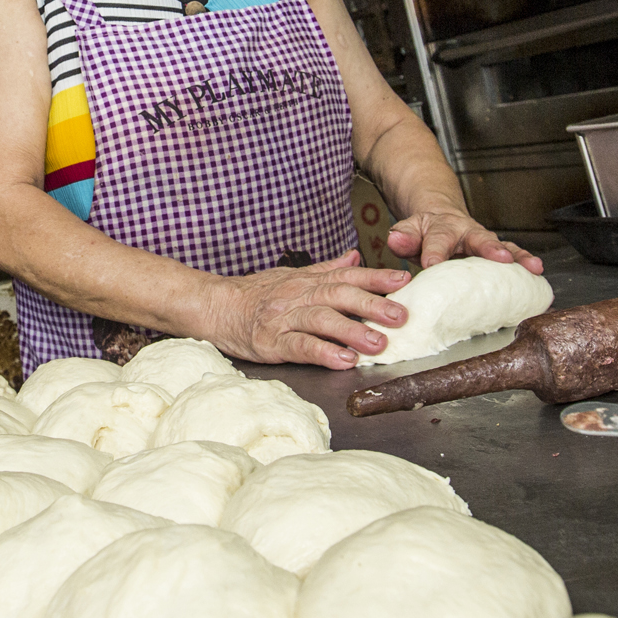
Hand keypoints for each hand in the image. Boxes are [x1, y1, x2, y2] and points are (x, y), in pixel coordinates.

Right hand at [207, 250, 412, 368]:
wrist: (212, 306)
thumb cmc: (255, 294)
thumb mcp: (291, 275)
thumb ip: (326, 269)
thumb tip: (356, 257)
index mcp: (307, 281)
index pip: (347, 276)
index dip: (376, 278)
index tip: (405, 281)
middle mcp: (298, 295)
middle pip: (339, 295)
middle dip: (372, 304)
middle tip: (401, 315)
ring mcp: (284, 318)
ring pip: (322, 320)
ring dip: (352, 330)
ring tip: (378, 343)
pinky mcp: (270, 342)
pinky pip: (299, 346)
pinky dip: (323, 352)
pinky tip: (342, 360)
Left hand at [387, 209, 542, 274]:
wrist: (441, 218)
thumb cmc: (425, 231)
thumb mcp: (409, 230)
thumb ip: (403, 236)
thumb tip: (394, 239)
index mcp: (441, 228)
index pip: (436, 240)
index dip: (434, 252)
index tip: (431, 263)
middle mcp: (467, 232)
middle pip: (479, 238)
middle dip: (490, 248)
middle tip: (500, 257)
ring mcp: (484, 241)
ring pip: (503, 246)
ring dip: (518, 256)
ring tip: (533, 266)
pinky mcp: (497, 252)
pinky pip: (514, 257)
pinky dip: (526, 262)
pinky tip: (538, 273)